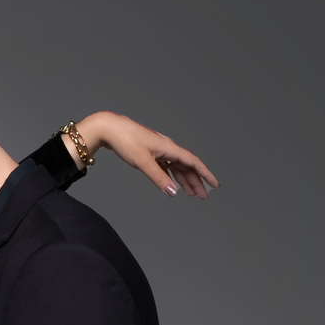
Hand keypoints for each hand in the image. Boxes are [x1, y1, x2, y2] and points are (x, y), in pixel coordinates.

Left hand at [70, 112, 218, 199]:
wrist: (109, 128)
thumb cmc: (125, 140)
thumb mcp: (143, 162)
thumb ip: (159, 178)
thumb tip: (174, 192)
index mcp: (169, 148)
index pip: (193, 162)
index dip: (205, 174)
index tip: (214, 185)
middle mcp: (167, 148)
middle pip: (187, 166)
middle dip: (196, 182)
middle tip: (203, 196)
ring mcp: (159, 150)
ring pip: (177, 167)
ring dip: (185, 180)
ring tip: (191, 193)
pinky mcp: (150, 152)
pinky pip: (167, 166)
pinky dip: (172, 176)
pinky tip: (174, 184)